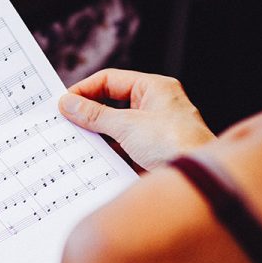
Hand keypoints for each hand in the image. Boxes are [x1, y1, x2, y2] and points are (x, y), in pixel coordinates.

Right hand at [58, 68, 215, 168]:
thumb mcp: (127, 125)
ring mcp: (151, 130)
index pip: (110, 80)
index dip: (85, 89)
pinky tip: (90, 156)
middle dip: (88, 111)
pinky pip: (120, 146)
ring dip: (95, 132)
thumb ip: (95, 114)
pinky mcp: (148, 152)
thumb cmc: (175, 144)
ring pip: (114, 125)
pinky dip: (105, 150)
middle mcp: (154, 106)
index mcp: (154, 89)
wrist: (197, 181)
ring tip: (73, 137)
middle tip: (64, 120)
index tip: (64, 102)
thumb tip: (69, 103)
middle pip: (110, 102)